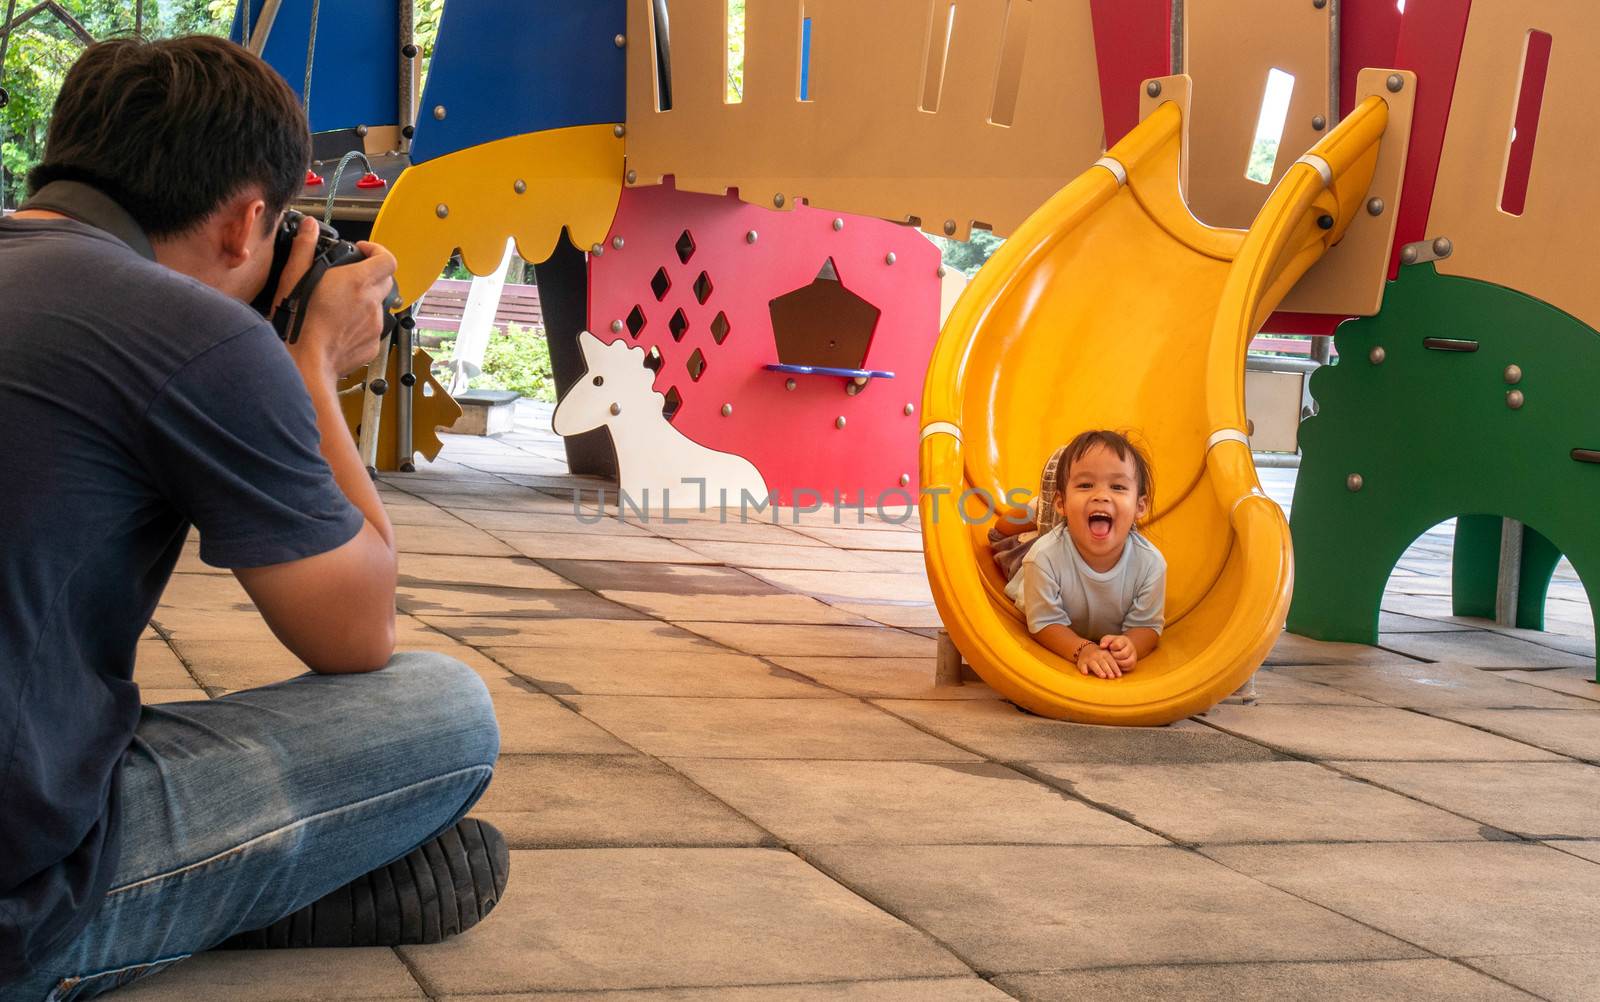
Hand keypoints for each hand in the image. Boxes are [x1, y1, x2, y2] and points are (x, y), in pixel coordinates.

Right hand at [283, 234, 398, 378]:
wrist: (305, 362)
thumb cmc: (298, 323)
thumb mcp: (294, 277)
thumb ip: (304, 248)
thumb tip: (310, 227)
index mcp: (357, 282)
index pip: (388, 259)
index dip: (378, 251)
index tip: (363, 251)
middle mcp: (371, 302)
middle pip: (386, 281)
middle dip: (372, 274)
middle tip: (350, 277)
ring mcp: (374, 325)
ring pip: (379, 305)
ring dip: (365, 300)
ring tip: (341, 305)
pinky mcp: (372, 345)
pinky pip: (373, 329)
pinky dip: (361, 324)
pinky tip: (341, 327)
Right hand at [1076, 644, 1122, 678]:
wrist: (1085, 648)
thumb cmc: (1100, 655)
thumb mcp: (1107, 655)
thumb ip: (1112, 663)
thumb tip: (1119, 675)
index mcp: (1105, 653)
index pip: (1111, 661)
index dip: (1115, 668)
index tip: (1119, 675)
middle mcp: (1097, 655)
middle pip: (1103, 663)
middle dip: (1108, 670)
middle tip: (1112, 677)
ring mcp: (1088, 659)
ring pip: (1094, 665)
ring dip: (1098, 670)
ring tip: (1103, 676)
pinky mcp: (1081, 662)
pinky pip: (1082, 666)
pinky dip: (1083, 669)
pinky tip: (1086, 673)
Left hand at [1100, 634, 1137, 671]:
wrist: (1123, 647)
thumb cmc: (1113, 643)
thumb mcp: (1109, 639)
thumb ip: (1105, 641)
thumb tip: (1102, 646)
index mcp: (1124, 641)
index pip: (1118, 645)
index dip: (1112, 648)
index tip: (1109, 648)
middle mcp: (1131, 648)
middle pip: (1123, 654)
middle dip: (1114, 656)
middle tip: (1110, 655)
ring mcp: (1133, 656)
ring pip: (1127, 662)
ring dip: (1117, 663)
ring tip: (1112, 661)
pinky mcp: (1133, 664)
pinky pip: (1128, 668)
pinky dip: (1121, 668)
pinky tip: (1115, 665)